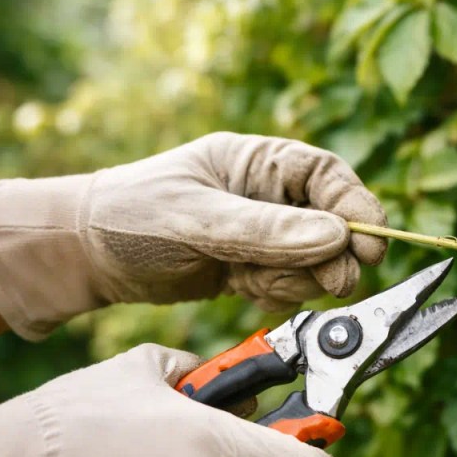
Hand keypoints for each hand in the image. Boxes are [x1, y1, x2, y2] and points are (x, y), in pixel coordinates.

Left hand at [0, 132, 386, 339]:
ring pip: (314, 262)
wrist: (84, 256)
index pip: (328, 178)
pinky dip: (275, 293)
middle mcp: (269, 196)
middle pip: (332, 225)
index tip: (372, 245)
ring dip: (297, 279)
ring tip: (254, 279)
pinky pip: (289, 284)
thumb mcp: (197, 221)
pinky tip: (243, 288)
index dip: (358, 207)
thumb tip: (337, 238)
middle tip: (329, 282)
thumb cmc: (131, 217)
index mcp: (259, 163)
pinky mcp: (253, 267)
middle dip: (331, 256)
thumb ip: (266, 230)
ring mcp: (263, 234)